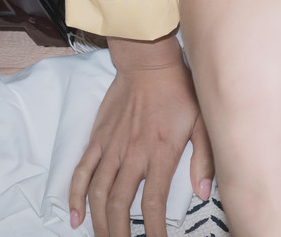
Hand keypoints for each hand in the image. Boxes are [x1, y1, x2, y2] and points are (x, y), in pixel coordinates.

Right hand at [70, 33, 212, 236]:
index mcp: (160, 152)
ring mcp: (112, 147)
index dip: (153, 228)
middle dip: (120, 232)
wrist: (148, 61)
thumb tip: (202, 193)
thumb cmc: (179, 90)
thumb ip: (204, 160)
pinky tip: (76, 216)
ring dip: (99, 220)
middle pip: (120, 203)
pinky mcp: (98, 139)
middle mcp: (133, 153)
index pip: (153, 202)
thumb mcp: (202, 122)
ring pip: (98, 192)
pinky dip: (76, 195)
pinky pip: (82, 171)